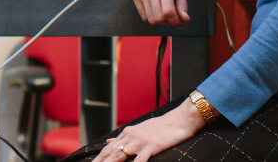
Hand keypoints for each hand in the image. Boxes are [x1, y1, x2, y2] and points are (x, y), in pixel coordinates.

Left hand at [93, 100, 207, 161]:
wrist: (179, 120)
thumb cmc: (160, 127)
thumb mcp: (138, 130)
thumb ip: (123, 137)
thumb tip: (109, 141)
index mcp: (126, 134)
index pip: (108, 149)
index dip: (98, 159)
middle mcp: (130, 137)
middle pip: (110, 153)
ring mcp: (140, 141)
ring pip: (121, 155)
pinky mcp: (152, 145)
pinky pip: (141, 158)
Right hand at [132, 0, 191, 26]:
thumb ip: (183, 5)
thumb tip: (184, 20)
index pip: (168, 11)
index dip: (176, 21)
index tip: (181, 22)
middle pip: (159, 17)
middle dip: (169, 22)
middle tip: (175, 19)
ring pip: (151, 19)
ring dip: (161, 21)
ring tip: (167, 14)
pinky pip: (143, 16)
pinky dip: (151, 17)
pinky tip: (157, 10)